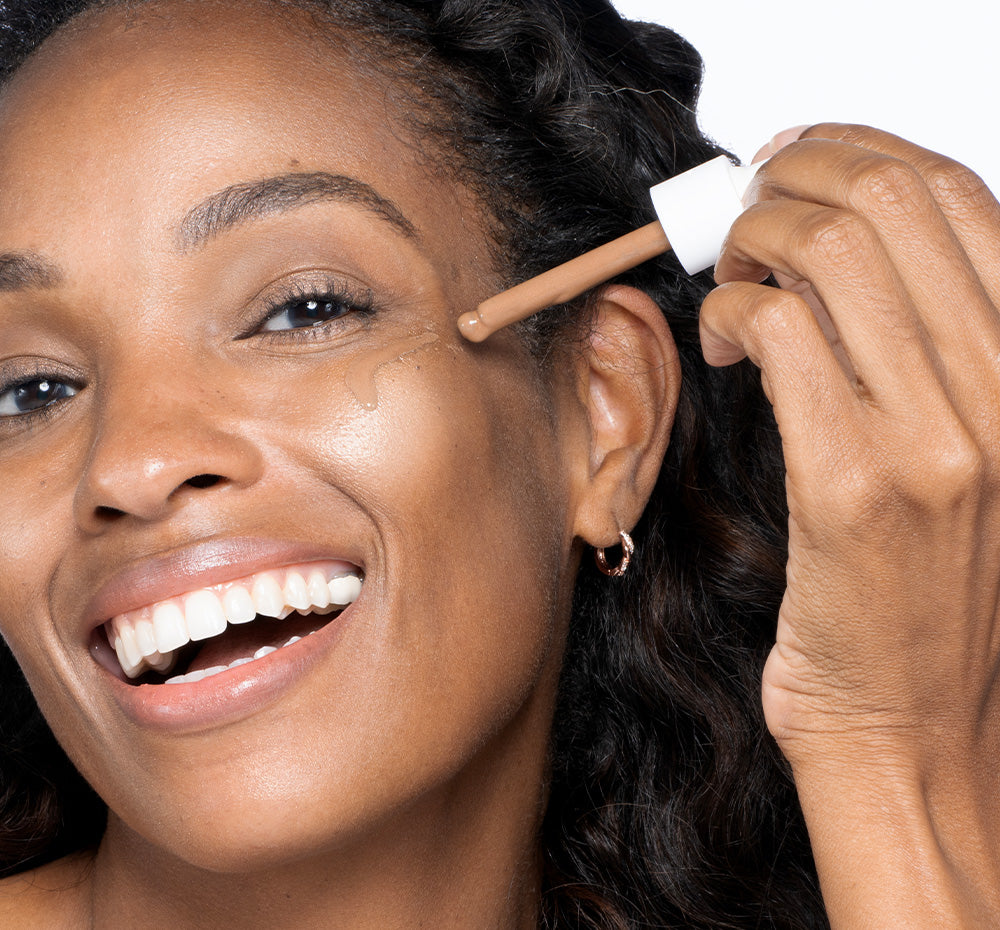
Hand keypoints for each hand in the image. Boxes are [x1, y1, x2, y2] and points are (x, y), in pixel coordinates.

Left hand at [699, 123, 999, 925]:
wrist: (908, 719)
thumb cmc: (920, 588)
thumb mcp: (964, 448)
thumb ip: (927, 344)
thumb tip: (838, 245)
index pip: (957, 194)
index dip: (857, 150)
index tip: (792, 157)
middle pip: (886, 202)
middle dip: (788, 176)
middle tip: (739, 211)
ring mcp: (938, 437)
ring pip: (824, 252)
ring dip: (748, 241)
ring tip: (727, 281)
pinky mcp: (852, 483)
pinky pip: (776, 330)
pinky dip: (729, 311)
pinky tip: (719, 343)